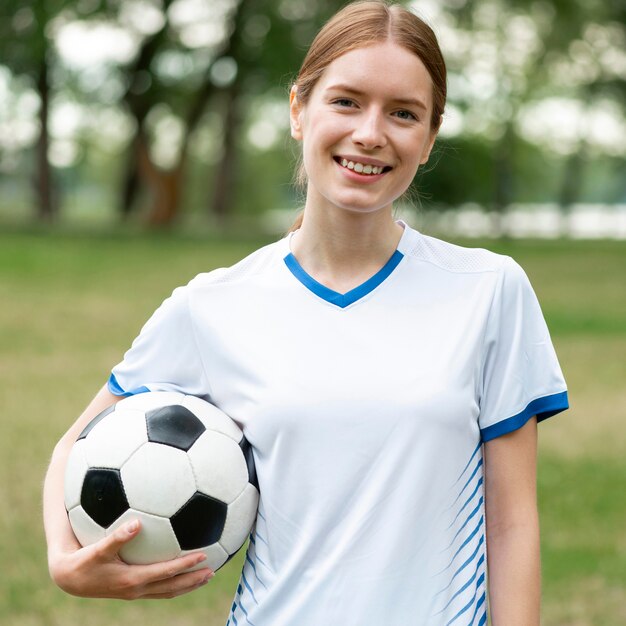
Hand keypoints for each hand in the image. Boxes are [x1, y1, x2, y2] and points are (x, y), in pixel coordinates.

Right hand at [49, 520, 213, 599]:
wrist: (68, 578)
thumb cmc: (82, 560)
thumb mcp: (97, 549)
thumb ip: (117, 537)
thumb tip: (137, 523)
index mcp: (132, 579)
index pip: (166, 573)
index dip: (185, 565)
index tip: (204, 556)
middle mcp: (136, 589)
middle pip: (172, 587)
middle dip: (193, 580)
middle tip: (213, 571)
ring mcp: (135, 591)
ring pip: (167, 591)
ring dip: (187, 585)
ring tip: (206, 576)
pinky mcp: (132, 589)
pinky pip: (159, 588)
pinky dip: (174, 582)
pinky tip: (181, 570)